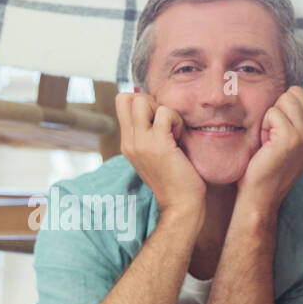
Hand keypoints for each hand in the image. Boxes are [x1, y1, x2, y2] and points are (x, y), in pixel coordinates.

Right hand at [116, 90, 204, 219]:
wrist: (181, 205)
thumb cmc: (175, 181)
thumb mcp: (155, 154)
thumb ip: (150, 133)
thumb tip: (155, 107)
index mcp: (127, 144)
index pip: (122, 104)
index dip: (141, 102)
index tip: (158, 120)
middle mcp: (129, 142)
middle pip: (126, 98)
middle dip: (150, 102)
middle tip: (165, 123)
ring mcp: (140, 143)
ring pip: (141, 101)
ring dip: (163, 110)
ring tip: (173, 131)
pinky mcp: (157, 144)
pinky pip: (164, 113)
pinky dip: (176, 120)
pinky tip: (180, 138)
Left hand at [237, 86, 302, 216]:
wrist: (260, 196)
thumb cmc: (267, 165)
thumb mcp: (290, 139)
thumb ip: (296, 118)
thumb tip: (290, 89)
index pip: (300, 94)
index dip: (282, 109)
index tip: (279, 135)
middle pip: (293, 93)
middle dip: (277, 111)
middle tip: (273, 138)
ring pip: (283, 100)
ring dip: (269, 118)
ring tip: (270, 142)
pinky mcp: (292, 138)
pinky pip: (272, 113)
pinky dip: (263, 126)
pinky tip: (266, 146)